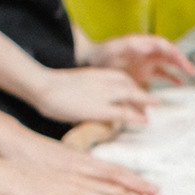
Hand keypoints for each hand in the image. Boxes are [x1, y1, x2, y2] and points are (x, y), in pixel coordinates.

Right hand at [31, 65, 158, 126]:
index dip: (132, 86)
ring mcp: (104, 94)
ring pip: (132, 96)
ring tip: (150, 113)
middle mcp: (104, 81)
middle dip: (141, 94)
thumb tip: (86, 98)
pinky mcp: (100, 108)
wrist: (44, 86)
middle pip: (130, 85)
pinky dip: (136, 116)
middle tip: (150, 104)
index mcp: (97, 72)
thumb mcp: (74, 83)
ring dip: (144, 104)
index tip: (137, 93)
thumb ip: (85, 88)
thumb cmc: (51, 87)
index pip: (121, 77)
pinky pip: (124, 112)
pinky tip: (145, 121)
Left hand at [91, 34, 194, 86]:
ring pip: (168, 64)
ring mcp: (146, 63)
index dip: (174, 51)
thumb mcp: (114, 48)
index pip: (163, 45)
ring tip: (190, 75)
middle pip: (169, 54)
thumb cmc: (101, 54)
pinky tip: (179, 84)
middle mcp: (147, 52)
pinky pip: (161, 75)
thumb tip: (148, 45)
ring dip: (179, 69)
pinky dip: (171, 79)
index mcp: (142, 43)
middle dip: (181, 61)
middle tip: (191, 70)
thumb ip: (130, 46)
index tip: (181, 60)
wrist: (91, 63)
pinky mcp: (144, 74)